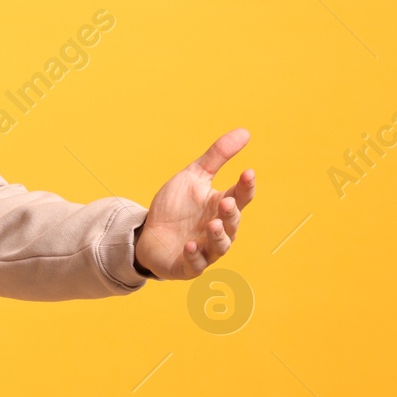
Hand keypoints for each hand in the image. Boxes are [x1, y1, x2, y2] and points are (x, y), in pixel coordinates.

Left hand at [134, 128, 255, 280]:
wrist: (149, 233)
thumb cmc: (176, 206)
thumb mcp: (193, 177)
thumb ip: (217, 156)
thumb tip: (245, 131)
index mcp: (221, 206)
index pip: (240, 197)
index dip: (246, 186)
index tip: (248, 172)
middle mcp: (218, 229)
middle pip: (231, 223)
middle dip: (230, 214)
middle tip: (225, 202)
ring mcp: (205, 249)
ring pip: (220, 246)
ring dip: (217, 236)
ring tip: (212, 225)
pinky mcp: (188, 265)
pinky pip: (196, 264)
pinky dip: (194, 256)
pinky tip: (190, 246)